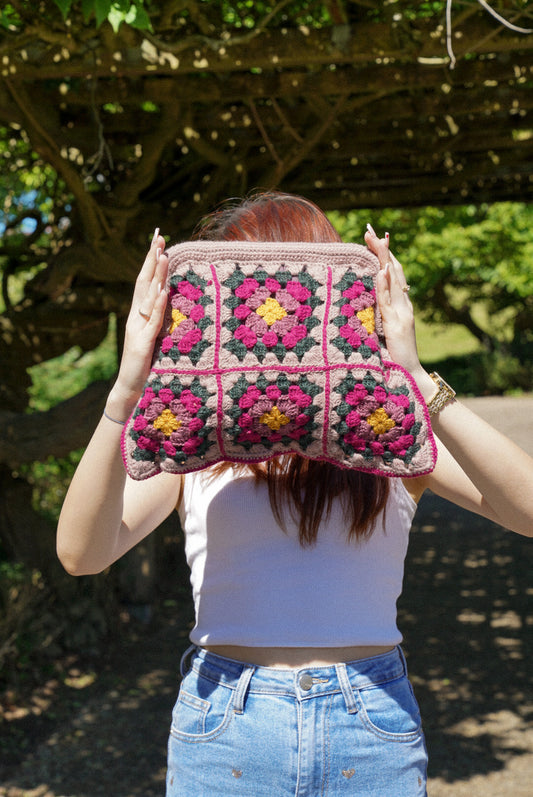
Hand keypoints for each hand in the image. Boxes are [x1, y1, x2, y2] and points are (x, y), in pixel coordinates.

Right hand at [107, 230, 168, 418]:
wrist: (131, 391)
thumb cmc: (147, 366)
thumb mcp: (157, 338)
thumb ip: (163, 320)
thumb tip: (174, 301)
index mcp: (140, 315)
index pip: (146, 281)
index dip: (152, 260)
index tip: (160, 240)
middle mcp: (136, 317)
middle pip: (144, 282)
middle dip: (152, 258)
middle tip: (159, 236)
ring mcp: (138, 329)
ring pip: (147, 297)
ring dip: (156, 276)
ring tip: (163, 255)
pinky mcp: (142, 344)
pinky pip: (151, 322)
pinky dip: (157, 306)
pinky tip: (163, 291)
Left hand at [364, 226, 422, 378]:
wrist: (410, 376)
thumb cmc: (394, 358)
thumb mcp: (383, 332)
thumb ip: (376, 317)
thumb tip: (362, 307)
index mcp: (399, 305)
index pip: (390, 273)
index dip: (382, 254)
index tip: (372, 236)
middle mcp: (403, 305)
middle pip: (392, 269)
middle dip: (381, 248)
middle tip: (370, 228)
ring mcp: (401, 313)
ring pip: (392, 279)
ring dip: (383, 258)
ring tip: (375, 238)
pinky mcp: (396, 324)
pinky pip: (388, 301)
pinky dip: (385, 284)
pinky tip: (380, 269)